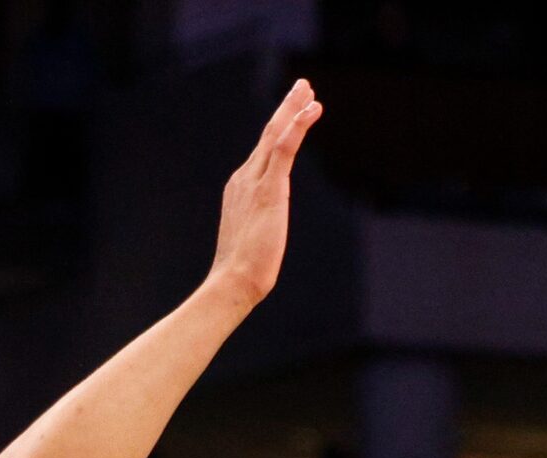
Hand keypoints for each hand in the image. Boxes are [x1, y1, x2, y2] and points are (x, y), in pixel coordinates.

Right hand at [209, 80, 322, 307]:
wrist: (233, 281)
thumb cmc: (241, 272)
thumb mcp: (252, 239)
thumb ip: (258, 226)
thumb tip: (262, 238)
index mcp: (240, 189)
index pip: (263, 152)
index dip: (279, 129)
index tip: (292, 112)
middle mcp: (245, 178)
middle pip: (268, 135)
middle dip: (286, 109)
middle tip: (302, 87)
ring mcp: (255, 181)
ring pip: (276, 134)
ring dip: (293, 109)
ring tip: (309, 90)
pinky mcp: (269, 188)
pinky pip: (284, 147)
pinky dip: (298, 125)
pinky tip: (313, 108)